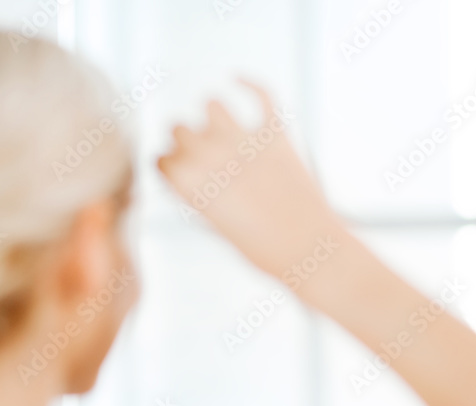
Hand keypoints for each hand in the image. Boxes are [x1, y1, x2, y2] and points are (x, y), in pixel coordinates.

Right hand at [157, 80, 334, 278]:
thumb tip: (199, 175)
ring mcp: (242, 141)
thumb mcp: (220, 229)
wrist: (309, 250)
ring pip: (211, 104)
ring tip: (223, 129)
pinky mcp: (276, 135)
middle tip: (206, 157)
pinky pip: (261, 94)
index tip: (184, 174)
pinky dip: (250, 83)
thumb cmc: (265, 250)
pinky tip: (239, 79)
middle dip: (188, 140)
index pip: (160, 159)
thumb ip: (204, 196)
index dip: (172, 166)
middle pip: (179, 128)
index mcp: (188, 185)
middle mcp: (208, 157)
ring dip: (213, 114)